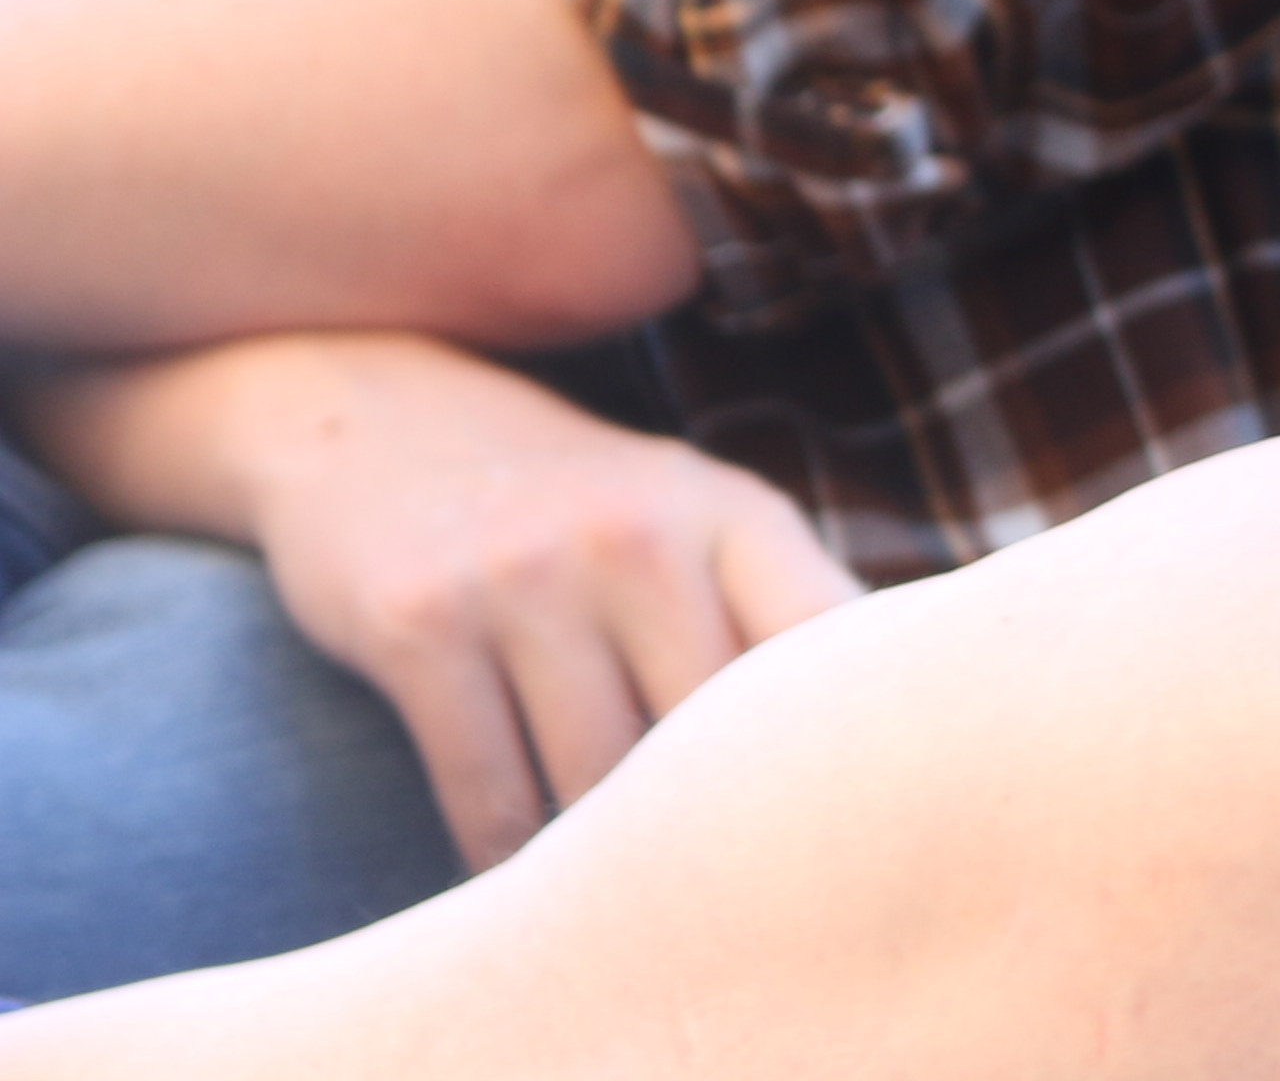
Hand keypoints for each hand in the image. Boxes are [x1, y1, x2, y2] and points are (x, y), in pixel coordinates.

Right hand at [95, 331, 857, 867]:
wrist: (371, 413)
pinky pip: (487, 790)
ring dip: (604, 854)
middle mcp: (639, 536)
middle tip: (722, 888)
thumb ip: (773, 611)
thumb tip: (880, 746)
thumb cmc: (571, 500)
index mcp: (733, 513)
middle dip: (714, 822)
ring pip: (596, 780)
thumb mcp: (691, 515)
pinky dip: (503, 853)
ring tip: (622, 894)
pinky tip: (518, 876)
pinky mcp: (420, 625)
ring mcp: (525, 576)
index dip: (845, 739)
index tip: (839, 814)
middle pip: (711, 738)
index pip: (828, 645)